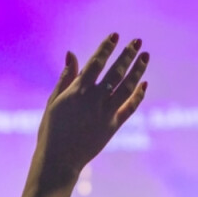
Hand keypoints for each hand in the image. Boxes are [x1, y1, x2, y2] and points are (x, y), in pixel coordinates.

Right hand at [35, 34, 149, 180]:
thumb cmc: (51, 130)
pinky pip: (130, 108)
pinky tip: (144, 83)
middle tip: (138, 41)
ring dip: (138, 70)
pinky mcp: (113, 126)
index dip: (106, 48)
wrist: (59, 160)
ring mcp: (105, 113)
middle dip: (127, 54)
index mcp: (77, 91)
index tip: (115, 36)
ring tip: (145, 56)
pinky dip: (138, 95)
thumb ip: (66, 78)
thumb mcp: (54, 101)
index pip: (96, 63)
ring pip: (126, 87)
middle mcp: (93, 100)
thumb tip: (71, 54)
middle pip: (115, 72)